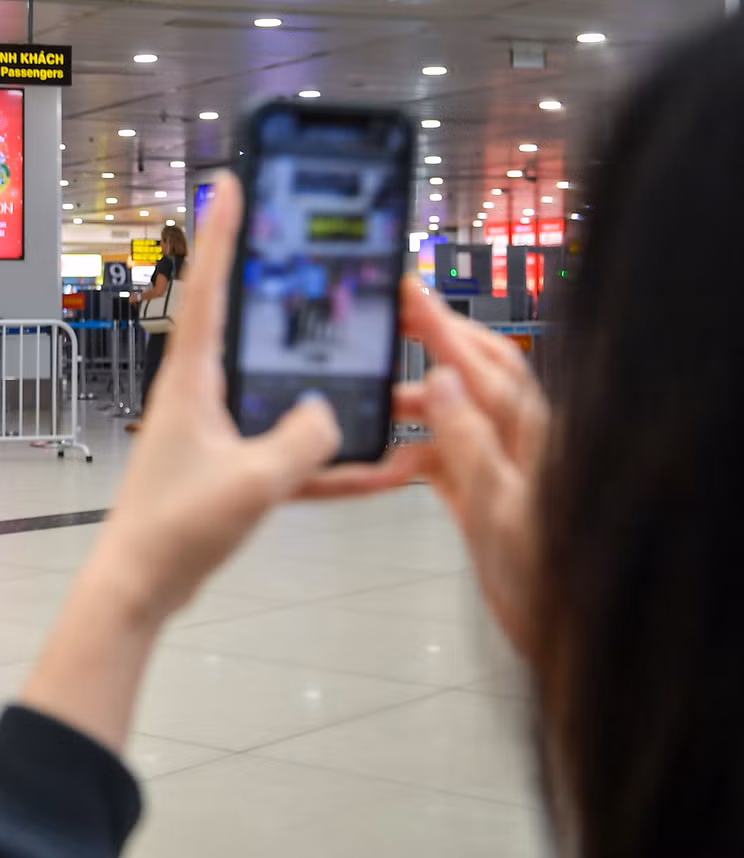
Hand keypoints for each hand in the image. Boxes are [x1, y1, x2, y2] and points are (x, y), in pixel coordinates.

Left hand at [82, 174, 399, 626]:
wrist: (139, 588)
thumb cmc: (174, 530)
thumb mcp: (251, 482)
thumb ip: (301, 442)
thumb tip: (330, 413)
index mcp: (192, 381)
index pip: (211, 290)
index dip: (223, 233)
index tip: (229, 182)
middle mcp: (200, 395)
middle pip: (247, 327)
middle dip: (280, 289)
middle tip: (310, 248)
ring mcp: (217, 431)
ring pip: (279, 390)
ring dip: (321, 381)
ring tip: (369, 354)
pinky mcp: (232, 469)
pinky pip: (292, 452)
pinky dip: (332, 460)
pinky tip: (386, 467)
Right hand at [384, 278, 546, 657]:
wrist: (567, 641)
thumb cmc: (549, 584)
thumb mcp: (501, 510)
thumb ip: (471, 443)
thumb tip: (441, 379)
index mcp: (534, 437)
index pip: (484, 366)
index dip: (443, 327)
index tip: (408, 294)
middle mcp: (522, 445)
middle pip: (481, 374)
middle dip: (437, 341)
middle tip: (392, 314)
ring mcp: (505, 470)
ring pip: (458, 415)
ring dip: (416, 402)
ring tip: (370, 395)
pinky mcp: (487, 500)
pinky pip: (447, 459)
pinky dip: (415, 451)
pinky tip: (387, 455)